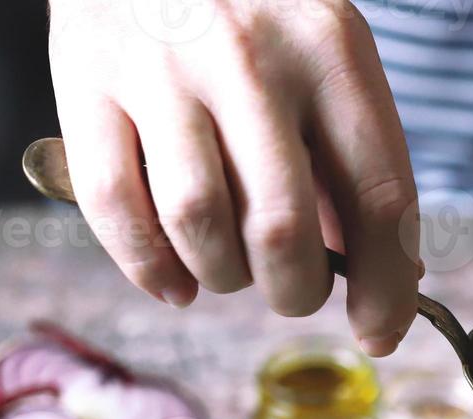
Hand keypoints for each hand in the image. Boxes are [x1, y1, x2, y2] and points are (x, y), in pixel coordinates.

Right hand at [48, 0, 419, 355]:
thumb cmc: (256, 4)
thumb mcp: (326, 51)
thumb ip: (352, 156)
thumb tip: (387, 278)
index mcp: (330, 49)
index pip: (377, 194)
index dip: (385, 284)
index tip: (381, 331)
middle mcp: (248, 58)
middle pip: (282, 228)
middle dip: (296, 290)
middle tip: (293, 289)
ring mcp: (160, 69)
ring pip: (199, 227)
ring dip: (224, 278)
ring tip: (231, 269)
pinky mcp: (84, 81)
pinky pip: (117, 208)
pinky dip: (150, 268)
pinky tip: (176, 280)